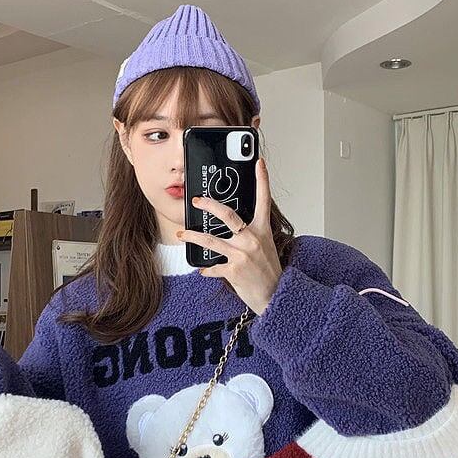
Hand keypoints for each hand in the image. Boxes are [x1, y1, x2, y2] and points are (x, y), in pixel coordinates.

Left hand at [177, 157, 281, 314]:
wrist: (275, 295)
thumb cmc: (269, 270)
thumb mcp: (265, 246)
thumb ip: (251, 233)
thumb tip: (234, 226)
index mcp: (262, 231)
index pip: (263, 200)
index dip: (261, 180)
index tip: (258, 163)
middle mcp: (252, 240)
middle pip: (228, 215)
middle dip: (209, 205)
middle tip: (196, 201)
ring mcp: (242, 255)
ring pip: (211, 240)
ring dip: (193, 236)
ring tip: (182, 234)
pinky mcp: (233, 271)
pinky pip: (213, 267)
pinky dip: (206, 269)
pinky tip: (202, 270)